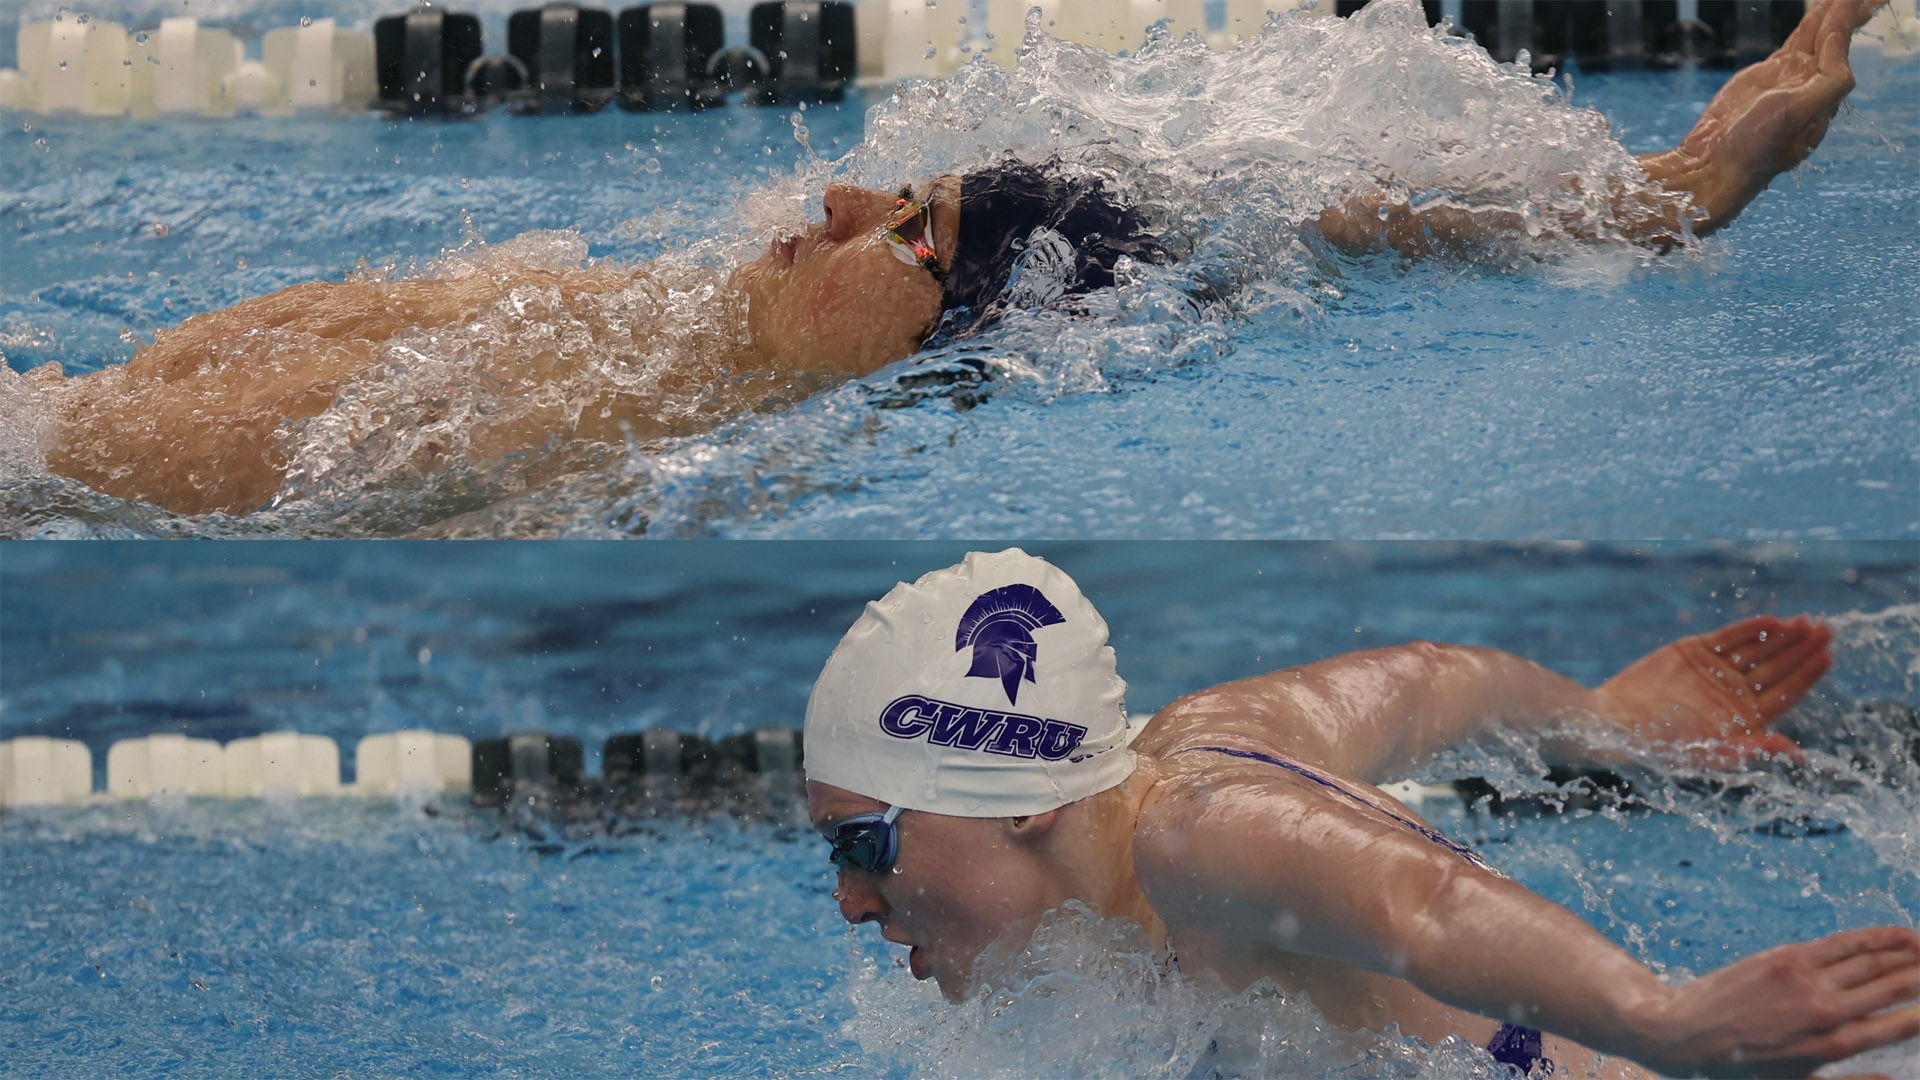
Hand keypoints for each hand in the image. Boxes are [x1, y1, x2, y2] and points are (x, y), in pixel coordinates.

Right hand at [1597, 614, 1831, 761]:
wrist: (1615, 721)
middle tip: (1826, 630)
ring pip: (1757, 648)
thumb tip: (1796, 752)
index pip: (1785, 692)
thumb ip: (1753, 748)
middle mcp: (1733, 692)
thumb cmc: (1661, 746)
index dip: (1807, 674)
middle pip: (1777, 666)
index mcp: (1744, 718)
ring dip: (1782, 635)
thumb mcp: (1711, 752)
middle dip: (1802, 648)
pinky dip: (1749, 628)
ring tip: (1805, 622)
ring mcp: (1714, 670)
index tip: (1828, 657)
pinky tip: (1771, 621)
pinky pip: (1728, 637)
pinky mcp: (1693, 651)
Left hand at [1632, 925, 1919, 1077]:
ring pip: (1872, 959)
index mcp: (1833, 1045)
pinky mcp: (1788, 957)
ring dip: (1910, 951)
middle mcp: (1826, 1010)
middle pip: (1893, 987)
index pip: (1900, 1025)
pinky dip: (1875, 936)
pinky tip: (1899, 934)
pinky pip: (1842, 943)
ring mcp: (1807, 979)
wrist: (1684, 1032)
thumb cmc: (1743, 1067)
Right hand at [1644, 0, 1887, 233]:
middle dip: (1848, 12)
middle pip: (1834, 38)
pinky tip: (1820, 9)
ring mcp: (1789, 77)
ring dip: (1831, 12)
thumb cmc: (1757, 147)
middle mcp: (1811, 83)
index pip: (1841, 49)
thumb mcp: (1799, 115)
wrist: (1715, 162)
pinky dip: (1809, 23)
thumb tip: (1836, 39)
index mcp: (1824, 95)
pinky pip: (1795, 40)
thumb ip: (1830, 79)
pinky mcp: (1767, 74)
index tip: (1852, 2)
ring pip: (1816, 35)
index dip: (1847, 22)